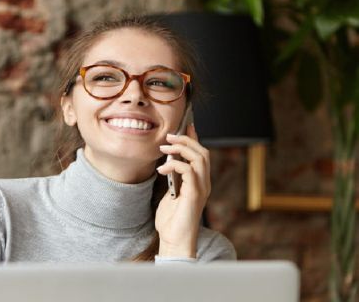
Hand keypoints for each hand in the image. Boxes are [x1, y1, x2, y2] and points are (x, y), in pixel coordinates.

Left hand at [155, 123, 211, 256]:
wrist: (174, 240)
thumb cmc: (171, 220)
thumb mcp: (171, 194)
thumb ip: (173, 179)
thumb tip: (168, 162)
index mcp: (199, 182)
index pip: (201, 154)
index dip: (194, 138)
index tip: (185, 125)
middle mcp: (204, 184)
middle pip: (202, 152)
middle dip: (186, 140)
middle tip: (169, 136)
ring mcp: (201, 189)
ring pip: (200, 158)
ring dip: (182, 149)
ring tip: (165, 147)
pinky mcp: (195, 195)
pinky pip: (189, 171)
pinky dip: (175, 164)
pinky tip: (162, 168)